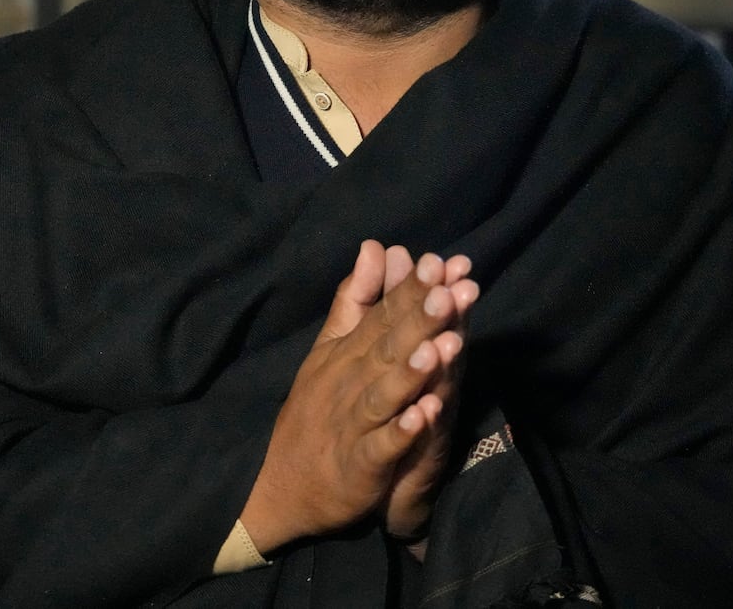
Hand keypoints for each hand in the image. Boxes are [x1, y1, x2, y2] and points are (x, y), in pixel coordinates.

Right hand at [240, 241, 474, 553]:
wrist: (281, 486)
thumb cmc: (316, 410)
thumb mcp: (330, 348)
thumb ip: (356, 299)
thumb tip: (376, 246)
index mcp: (347, 351)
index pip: (383, 314)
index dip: (413, 289)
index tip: (444, 262)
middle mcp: (349, 381)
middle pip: (388, 346)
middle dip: (420, 319)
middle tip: (450, 290)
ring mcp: (352, 423)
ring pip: (385, 392)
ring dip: (412, 370)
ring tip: (440, 346)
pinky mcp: (359, 465)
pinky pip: (380, 446)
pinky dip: (400, 432)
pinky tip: (424, 416)